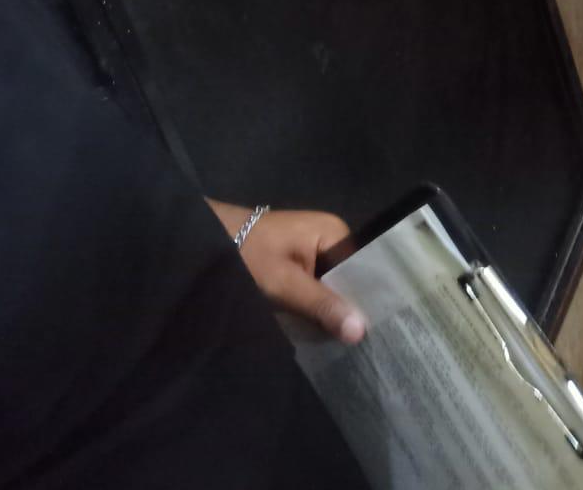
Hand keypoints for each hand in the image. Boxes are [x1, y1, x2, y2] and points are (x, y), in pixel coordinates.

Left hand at [208, 201, 366, 344]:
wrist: (204, 239)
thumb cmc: (248, 253)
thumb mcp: (284, 283)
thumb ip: (322, 305)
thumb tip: (362, 331)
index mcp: (334, 232)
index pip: (363, 271)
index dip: (368, 303)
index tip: (377, 335)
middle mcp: (328, 239)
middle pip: (347, 282)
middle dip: (348, 312)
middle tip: (361, 349)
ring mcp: (312, 252)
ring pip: (330, 289)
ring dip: (330, 314)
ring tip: (346, 350)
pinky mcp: (296, 265)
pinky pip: (315, 289)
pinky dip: (314, 309)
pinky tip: (321, 335)